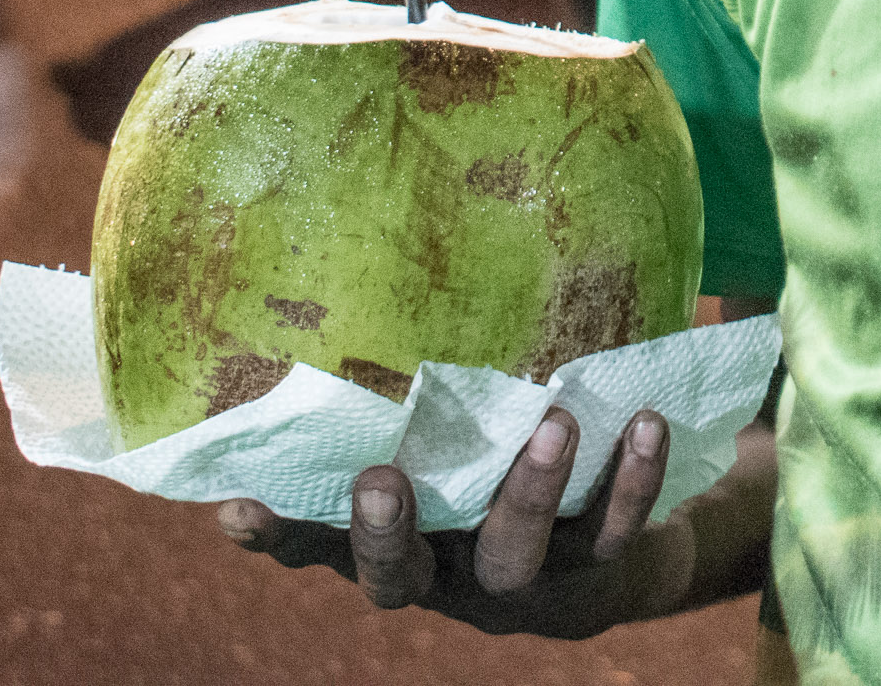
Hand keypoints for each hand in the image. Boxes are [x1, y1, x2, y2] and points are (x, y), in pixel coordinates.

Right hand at [218, 407, 691, 639]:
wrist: (597, 565)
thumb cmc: (485, 486)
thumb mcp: (435, 454)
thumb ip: (396, 410)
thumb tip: (339, 300)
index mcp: (393, 543)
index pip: (315, 547)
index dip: (277, 535)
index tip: (235, 507)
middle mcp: (445, 574)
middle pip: (399, 579)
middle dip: (387, 534)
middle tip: (381, 478)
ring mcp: (517, 580)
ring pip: (515, 555)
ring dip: (530, 492)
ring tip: (553, 423)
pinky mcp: (592, 569)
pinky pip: (611, 531)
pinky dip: (631, 479)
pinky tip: (645, 422)